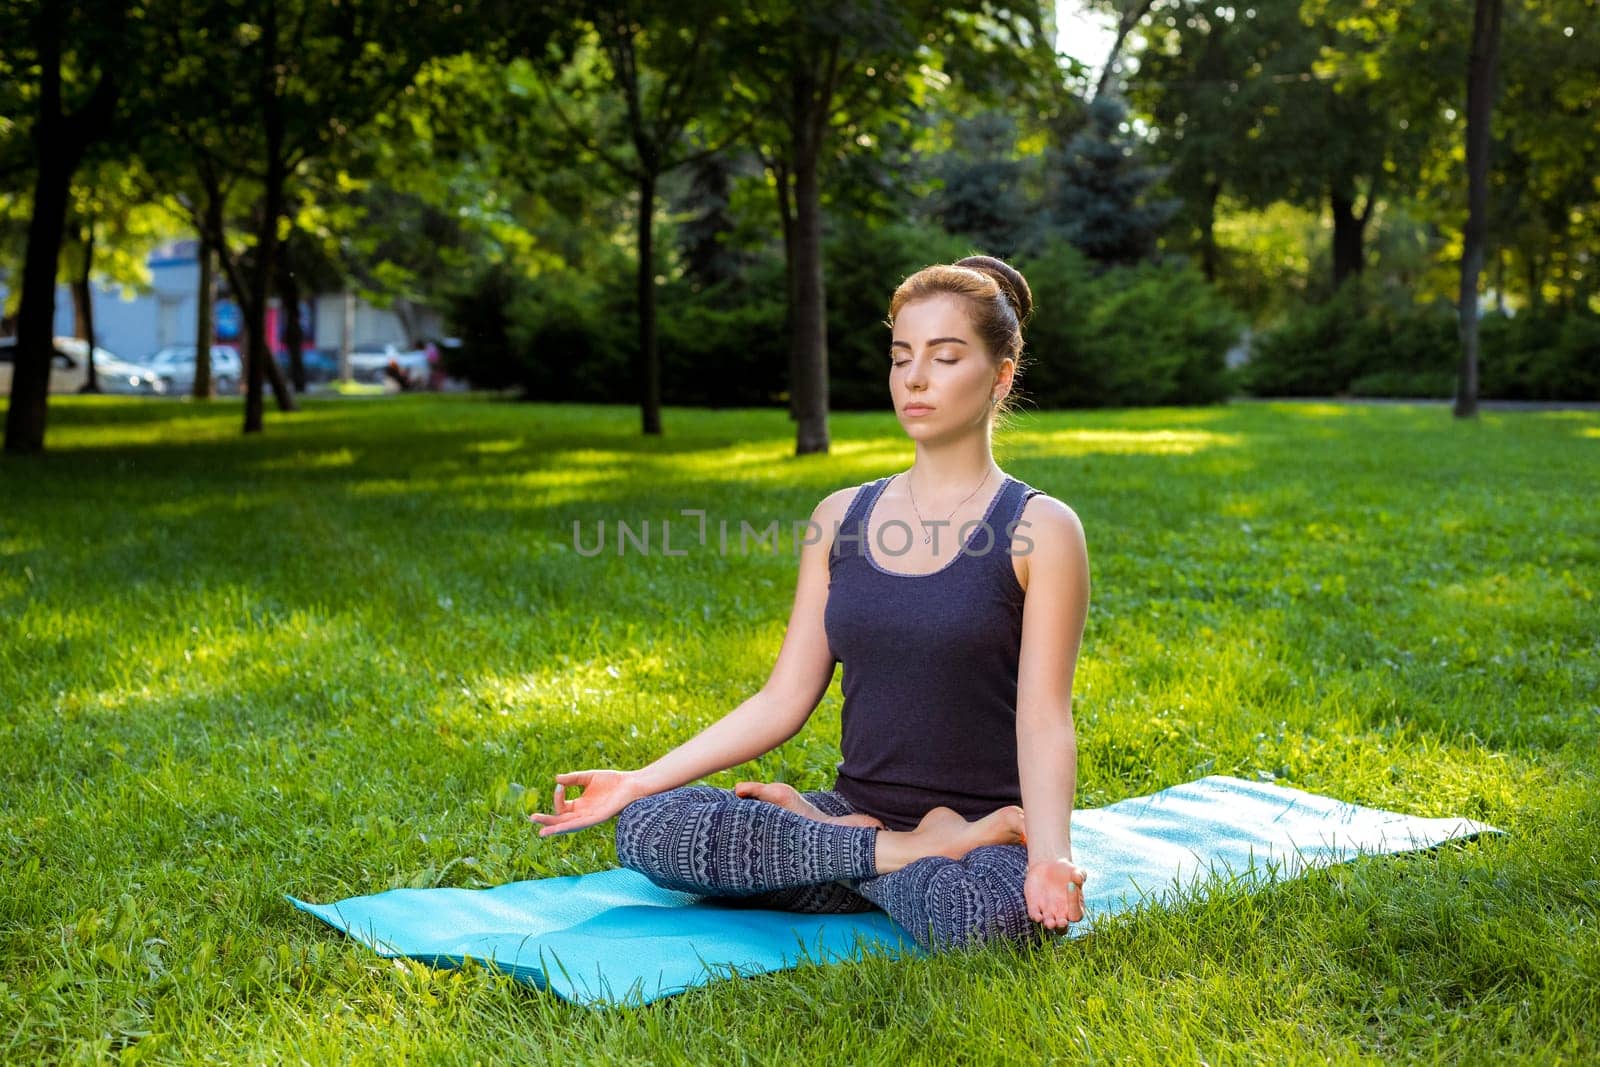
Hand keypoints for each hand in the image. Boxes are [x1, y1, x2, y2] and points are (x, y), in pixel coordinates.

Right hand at [528, 769, 645, 837]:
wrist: (633, 784)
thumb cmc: (613, 781)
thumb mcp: (589, 777)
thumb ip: (573, 779)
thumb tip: (556, 779)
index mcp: (580, 805)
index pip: (561, 806)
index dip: (557, 797)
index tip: (560, 784)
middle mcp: (584, 814)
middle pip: (561, 821)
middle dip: (547, 821)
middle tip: (532, 819)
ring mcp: (591, 817)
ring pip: (570, 826)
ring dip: (556, 829)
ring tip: (542, 832)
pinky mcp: (600, 818)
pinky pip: (583, 823)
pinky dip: (571, 826)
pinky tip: (562, 827)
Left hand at [1023, 857, 1087, 931]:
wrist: (1048, 866)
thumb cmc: (1066, 871)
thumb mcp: (1075, 870)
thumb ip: (1079, 874)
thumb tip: (1078, 877)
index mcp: (1075, 907)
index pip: (1076, 914)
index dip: (1075, 903)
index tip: (1071, 886)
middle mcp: (1061, 913)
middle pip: (1062, 928)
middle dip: (1061, 926)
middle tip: (1061, 921)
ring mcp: (1047, 911)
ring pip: (1048, 924)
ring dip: (1049, 925)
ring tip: (1049, 922)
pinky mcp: (1034, 906)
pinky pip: (1034, 915)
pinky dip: (1035, 917)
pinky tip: (1037, 916)